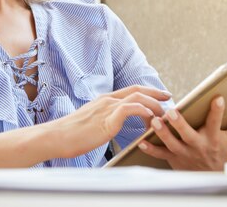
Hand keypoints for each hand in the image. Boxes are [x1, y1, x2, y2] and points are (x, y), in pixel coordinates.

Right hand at [50, 85, 171, 158]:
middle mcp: (107, 100)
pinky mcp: (107, 119)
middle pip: (138, 90)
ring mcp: (107, 108)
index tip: (160, 96)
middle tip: (169, 99)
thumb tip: (111, 125)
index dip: (148, 92)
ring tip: (162, 115)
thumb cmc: (71, 135)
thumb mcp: (91, 123)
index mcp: (104, 100)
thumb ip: (103, 121)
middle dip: (156, 93)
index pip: (131, 90)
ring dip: (154, 105)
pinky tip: (150, 120)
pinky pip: (131, 109)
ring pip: (138, 97)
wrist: (57, 137)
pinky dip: (144, 112)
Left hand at [137, 95, 226, 170]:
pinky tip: (141, 141)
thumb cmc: (222, 153)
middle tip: (172, 112)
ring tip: (154, 121)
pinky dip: (150, 148)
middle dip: (179, 123)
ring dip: (161, 133)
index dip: (218, 111)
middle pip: (187, 134)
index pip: (216, 123)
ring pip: (170, 143)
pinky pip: (159, 154)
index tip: (218, 98)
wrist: (211, 177)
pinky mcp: (172, 158)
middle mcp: (197, 145)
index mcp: (213, 138)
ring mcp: (183, 153)